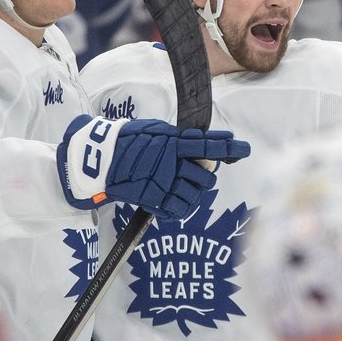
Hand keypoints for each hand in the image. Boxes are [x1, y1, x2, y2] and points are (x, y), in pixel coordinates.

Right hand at [57, 115, 249, 216]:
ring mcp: (163, 184)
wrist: (98, 161)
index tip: (243, 148)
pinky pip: (180, 210)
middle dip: (204, 175)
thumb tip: (198, 141)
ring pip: (196, 195)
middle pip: (206, 176)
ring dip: (192, 191)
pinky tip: (172, 199)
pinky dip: (179, 207)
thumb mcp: (154, 130)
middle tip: (191, 172)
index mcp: (172, 143)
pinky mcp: (154, 201)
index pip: (207, 146)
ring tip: (177, 185)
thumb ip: (177, 138)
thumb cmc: (126, 142)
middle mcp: (171, 164)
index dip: (227, 148)